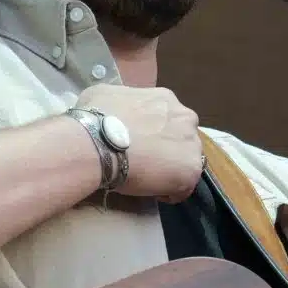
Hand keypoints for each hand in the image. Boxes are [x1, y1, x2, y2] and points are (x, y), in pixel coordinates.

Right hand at [76, 83, 201, 202]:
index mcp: (166, 100)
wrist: (97, 146)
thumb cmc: (95, 119)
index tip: (139, 145)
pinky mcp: (191, 170)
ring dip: (170, 170)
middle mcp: (186, 118)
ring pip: (185, 162)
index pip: (167, 120)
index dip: (154, 134)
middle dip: (166, 150)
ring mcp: (192, 144)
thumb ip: (118, 103)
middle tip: (144, 161)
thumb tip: (111, 112)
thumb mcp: (102, 96)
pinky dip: (170, 192)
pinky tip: (151, 191)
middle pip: (181, 139)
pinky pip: (184, 186)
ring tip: (147, 180)